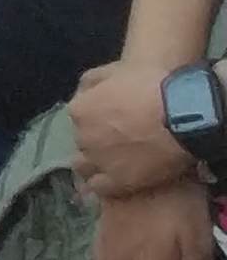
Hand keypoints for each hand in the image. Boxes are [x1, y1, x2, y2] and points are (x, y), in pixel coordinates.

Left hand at [74, 58, 204, 200]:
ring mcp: (98, 161)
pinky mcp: (117, 182)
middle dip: (97, 141)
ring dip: (96, 165)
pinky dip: (105, 185)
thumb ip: (92, 81)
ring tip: (117, 163)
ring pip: (85, 167)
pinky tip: (118, 180)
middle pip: (84, 142)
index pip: (80, 120)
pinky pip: (100, 188)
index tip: (111, 123)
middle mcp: (82, 137)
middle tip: (119, 142)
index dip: (96, 121)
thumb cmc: (150, 86)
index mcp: (79, 110)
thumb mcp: (113, 71)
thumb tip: (83, 91)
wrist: (180, 114)